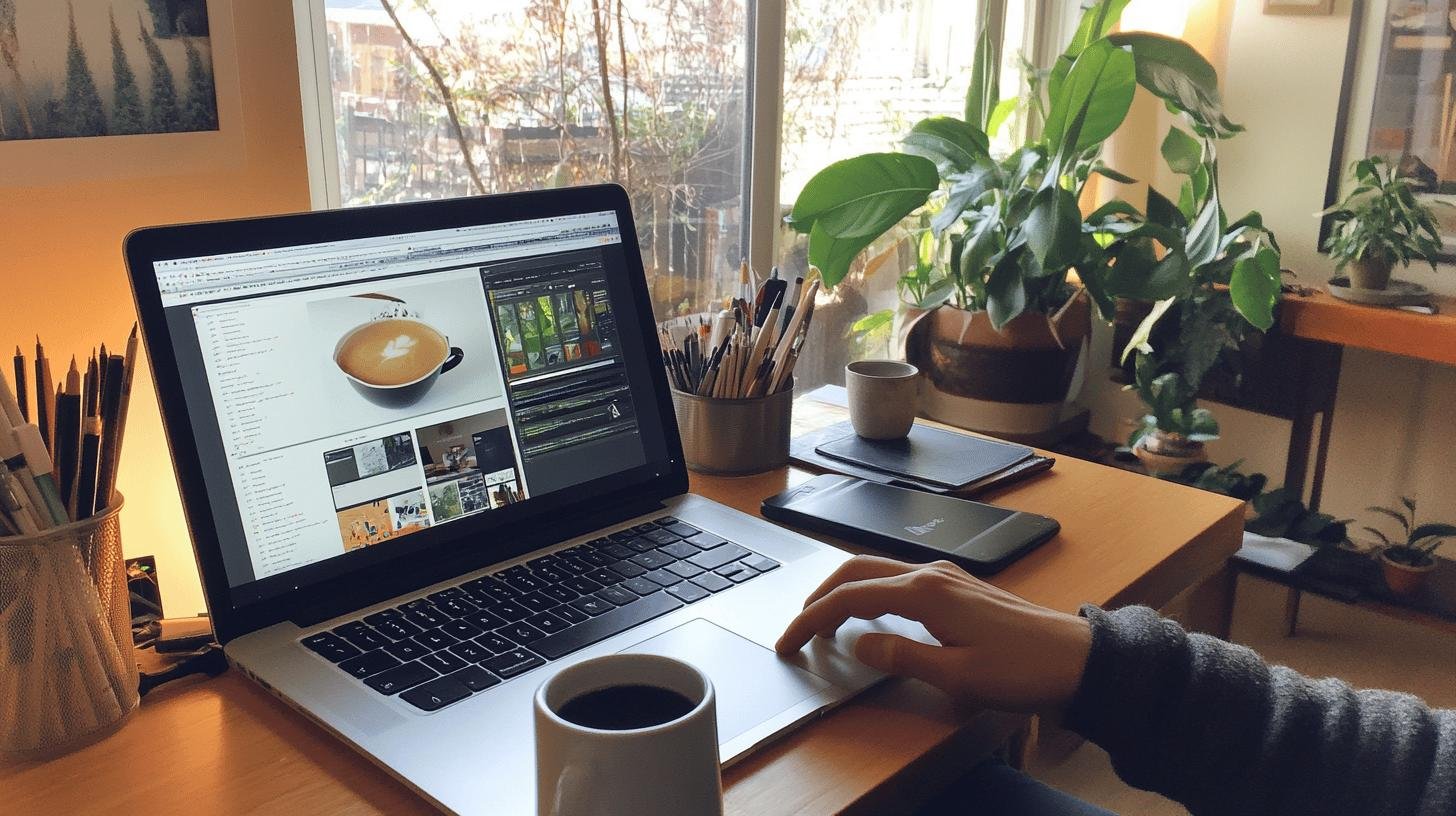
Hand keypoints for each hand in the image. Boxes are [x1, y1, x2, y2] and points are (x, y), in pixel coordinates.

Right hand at [775, 556, 1091, 711]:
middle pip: (856, 572)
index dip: (812, 619)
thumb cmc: (1024, 669)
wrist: (1078, 659)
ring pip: (876, 571)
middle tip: (795, 628)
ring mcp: (946, 577)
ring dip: (843, 591)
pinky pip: (898, 579)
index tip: (789, 642)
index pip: (850, 598)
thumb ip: (901, 657)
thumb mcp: (956, 676)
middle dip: (818, 597)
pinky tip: (869, 614)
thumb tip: (859, 645)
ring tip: (821, 620)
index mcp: (925, 592)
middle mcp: (932, 575)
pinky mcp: (958, 587)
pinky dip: (869, 592)